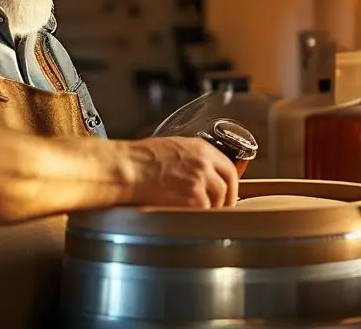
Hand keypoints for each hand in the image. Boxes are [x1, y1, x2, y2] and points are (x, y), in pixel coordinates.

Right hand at [123, 136, 238, 208]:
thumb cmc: (141, 158)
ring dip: (212, 207)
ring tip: (201, 212)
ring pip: (218, 198)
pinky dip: (200, 214)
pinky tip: (191, 213)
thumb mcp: (173, 148)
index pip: (228, 167)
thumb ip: (192, 157)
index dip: (230, 183)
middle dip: (227, 198)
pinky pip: (205, 209)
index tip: (227, 192)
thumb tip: (200, 172)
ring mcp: (200, 178)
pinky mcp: (193, 194)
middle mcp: (204, 161)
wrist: (130, 167)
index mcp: (201, 147)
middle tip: (222, 207)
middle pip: (228, 184)